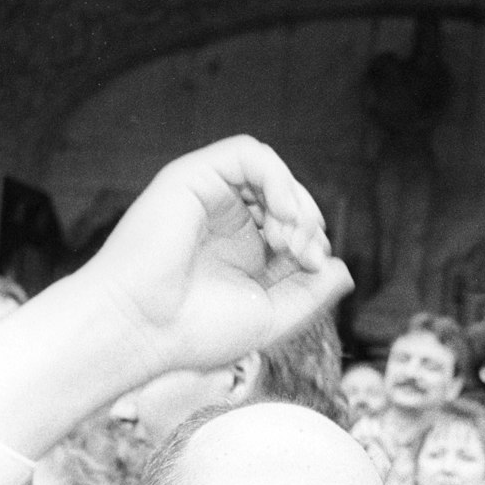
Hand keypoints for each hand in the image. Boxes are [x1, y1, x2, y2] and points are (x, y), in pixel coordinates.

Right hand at [74, 135, 351, 382]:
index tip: (312, 268)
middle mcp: (224, 220)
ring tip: (290, 237)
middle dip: (308, 220)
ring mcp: (208, 195)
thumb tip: (343, 268)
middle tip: (304, 254)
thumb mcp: (271, 316)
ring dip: (294, 199)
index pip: (293, 226)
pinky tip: (281, 212)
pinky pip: (248, 153)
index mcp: (240, 252)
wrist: (141, 329)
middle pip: (286, 195)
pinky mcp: (192, 176)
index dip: (313, 239)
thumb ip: (311, 293)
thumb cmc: (194, 332)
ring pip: (270, 171)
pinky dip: (277, 177)